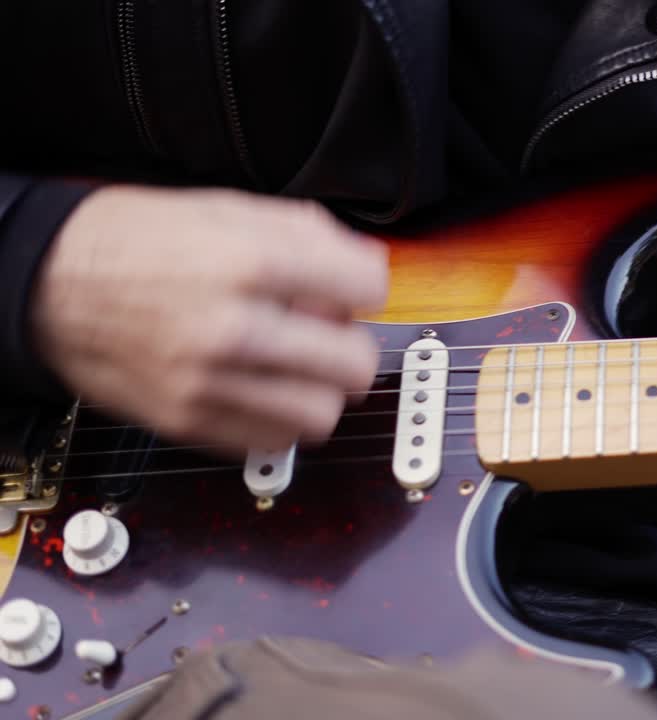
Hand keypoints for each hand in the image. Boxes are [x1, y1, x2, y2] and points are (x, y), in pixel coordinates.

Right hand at [29, 185, 388, 453]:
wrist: (47, 284)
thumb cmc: (133, 241)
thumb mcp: (223, 209)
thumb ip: (306, 234)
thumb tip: (365, 265)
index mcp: (246, 262)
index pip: (367, 288)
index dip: (365, 285)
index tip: (352, 286)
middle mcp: (230, 328)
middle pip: (354, 364)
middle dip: (352, 345)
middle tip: (330, 332)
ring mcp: (206, 383)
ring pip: (320, 415)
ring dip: (321, 391)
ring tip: (297, 365)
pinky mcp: (186, 422)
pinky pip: (272, 442)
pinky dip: (280, 419)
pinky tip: (263, 388)